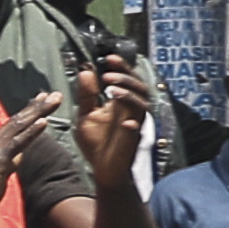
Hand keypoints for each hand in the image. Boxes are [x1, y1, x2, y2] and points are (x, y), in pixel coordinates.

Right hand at [0, 93, 63, 227]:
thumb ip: (7, 162)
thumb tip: (20, 155)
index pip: (12, 125)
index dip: (28, 112)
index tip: (41, 100)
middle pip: (18, 121)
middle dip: (37, 106)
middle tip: (54, 94)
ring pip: (19, 126)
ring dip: (38, 112)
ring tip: (53, 100)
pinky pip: (18, 143)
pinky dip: (31, 131)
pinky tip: (43, 122)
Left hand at [70, 56, 155, 189]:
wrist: (102, 169)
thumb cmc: (96, 142)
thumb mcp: (86, 114)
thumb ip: (86, 95)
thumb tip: (86, 71)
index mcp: (121, 102)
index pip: (127, 79)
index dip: (121, 67)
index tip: (109, 58)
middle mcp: (131, 109)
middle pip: (139, 86)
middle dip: (125, 77)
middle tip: (107, 75)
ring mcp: (135, 123)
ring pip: (142, 104)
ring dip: (128, 95)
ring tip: (110, 90)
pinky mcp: (133, 139)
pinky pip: (137, 129)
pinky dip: (132, 123)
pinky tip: (125, 122)